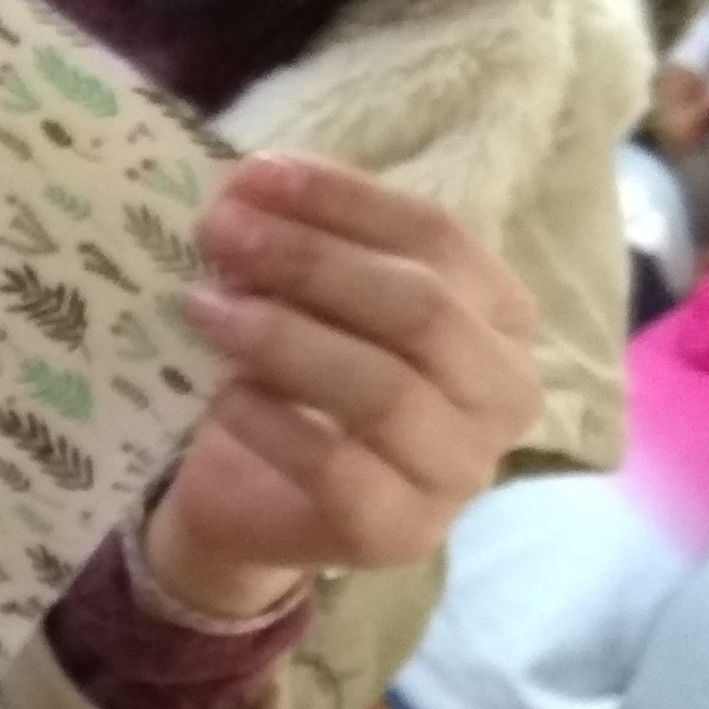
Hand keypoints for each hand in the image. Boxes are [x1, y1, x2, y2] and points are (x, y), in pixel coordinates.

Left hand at [150, 156, 543, 617]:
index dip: (345, 200)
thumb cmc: (298, 379)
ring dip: (283, 337)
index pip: (439, 236)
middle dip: (312, 262)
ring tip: (203, 306)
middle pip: (421, 309)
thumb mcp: (312, 297)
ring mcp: (462, 473)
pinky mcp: (402, 534)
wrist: (259, 501)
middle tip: (219, 233)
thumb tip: (251, 190)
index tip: (254, 174)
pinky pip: (338, 468)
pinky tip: (220, 393)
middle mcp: (505, 393)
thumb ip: (305, 244)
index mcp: (502, 315)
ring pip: (385, 389)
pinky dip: (272, 421)